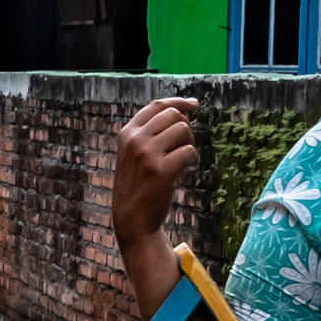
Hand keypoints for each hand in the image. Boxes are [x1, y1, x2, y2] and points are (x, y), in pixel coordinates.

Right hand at [109, 96, 201, 261]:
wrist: (132, 218)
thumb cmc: (139, 185)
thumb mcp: (135, 154)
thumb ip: (152, 132)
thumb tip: (185, 110)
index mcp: (127, 133)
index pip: (156, 105)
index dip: (178, 102)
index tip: (193, 105)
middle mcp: (135, 140)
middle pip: (173, 115)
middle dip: (185, 127)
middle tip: (183, 146)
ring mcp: (147, 155)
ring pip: (183, 130)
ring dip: (189, 143)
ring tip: (180, 159)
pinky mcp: (161, 171)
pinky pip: (189, 151)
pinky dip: (190, 160)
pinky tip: (181, 171)